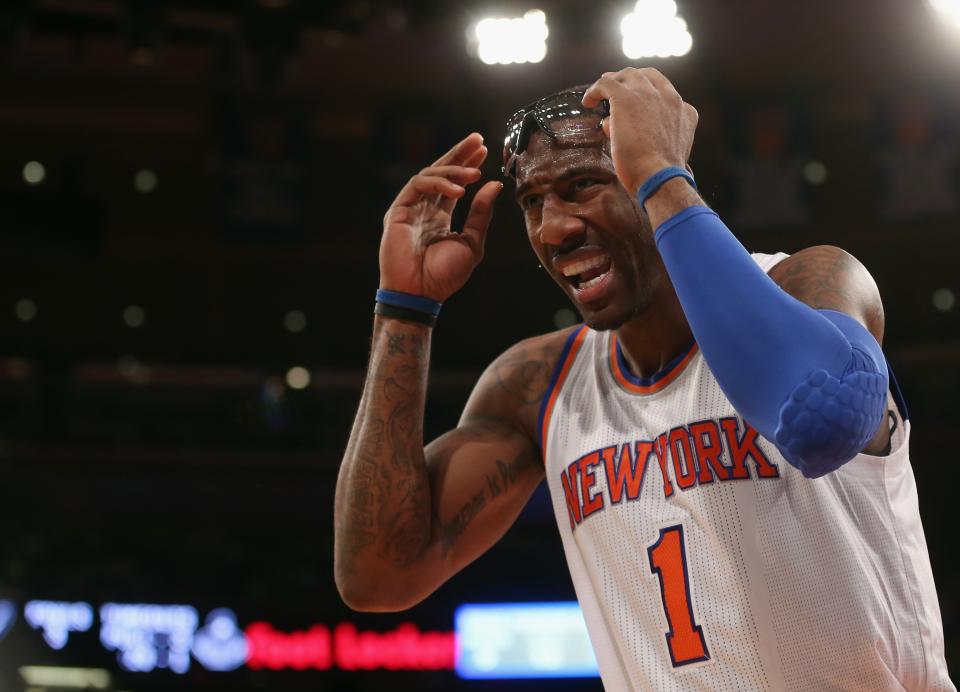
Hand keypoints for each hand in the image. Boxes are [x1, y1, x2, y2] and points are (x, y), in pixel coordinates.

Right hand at [379, 133, 502, 301]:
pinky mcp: (398, 210)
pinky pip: (417, 186)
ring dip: (454, 170)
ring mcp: (409, 208)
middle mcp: (424, 209)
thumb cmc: (444, 275)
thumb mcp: (472, 242)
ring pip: (430, 175)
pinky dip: (439, 183)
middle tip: (477, 139)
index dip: (467, 165)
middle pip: (441, 172)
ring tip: (475, 173)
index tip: (484, 151)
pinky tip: (459, 190)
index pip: (453, 184)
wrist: (421, 293)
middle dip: (459, 154)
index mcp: (439, 217)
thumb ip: (481, 214)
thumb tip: (493, 185)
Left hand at [582, 68, 698, 195]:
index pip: (664, 90)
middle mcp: (669, 98)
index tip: (633, 95)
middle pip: (646, 76)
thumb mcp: (662, 150)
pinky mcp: (626, 98)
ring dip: (613, 82)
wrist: (659, 177)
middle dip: (629, 79)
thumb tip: (611, 126)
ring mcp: (649, 95)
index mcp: (684, 111)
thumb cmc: (658, 174)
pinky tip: (587, 101)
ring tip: (598, 92)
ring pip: (627, 75)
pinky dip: (595, 90)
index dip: (646, 89)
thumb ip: (644, 136)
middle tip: (613, 85)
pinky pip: (606, 84)